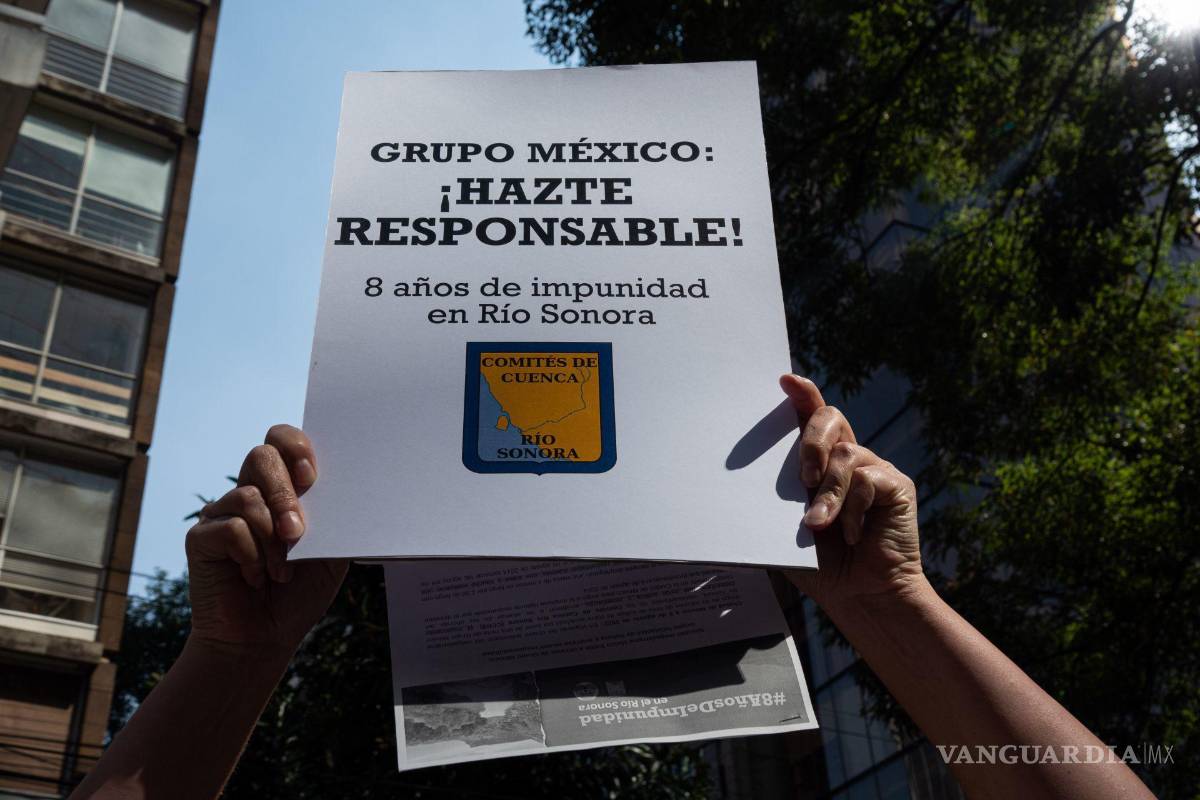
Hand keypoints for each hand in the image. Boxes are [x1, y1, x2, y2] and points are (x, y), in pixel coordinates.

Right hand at [184, 425, 346, 657]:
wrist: (265, 638)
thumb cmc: (299, 592)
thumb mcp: (331, 553)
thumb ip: (336, 520)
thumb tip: (348, 492)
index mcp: (282, 489)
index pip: (281, 440)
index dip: (295, 445)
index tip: (312, 476)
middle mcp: (249, 493)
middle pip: (261, 456)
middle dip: (285, 492)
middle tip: (297, 531)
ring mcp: (221, 513)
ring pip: (247, 495)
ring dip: (272, 538)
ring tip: (282, 570)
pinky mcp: (201, 538)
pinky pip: (231, 528)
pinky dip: (252, 557)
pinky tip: (256, 578)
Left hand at [779, 375, 924, 609]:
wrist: (860, 596)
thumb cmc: (819, 566)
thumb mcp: (781, 530)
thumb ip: (767, 504)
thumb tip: (725, 489)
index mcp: (819, 464)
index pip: (810, 417)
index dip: (802, 396)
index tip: (785, 381)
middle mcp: (848, 458)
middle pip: (829, 419)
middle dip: (810, 442)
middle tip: (802, 477)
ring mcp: (875, 470)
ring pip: (847, 453)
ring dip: (828, 492)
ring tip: (817, 525)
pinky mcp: (896, 486)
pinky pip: (869, 479)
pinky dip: (853, 509)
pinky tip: (851, 534)